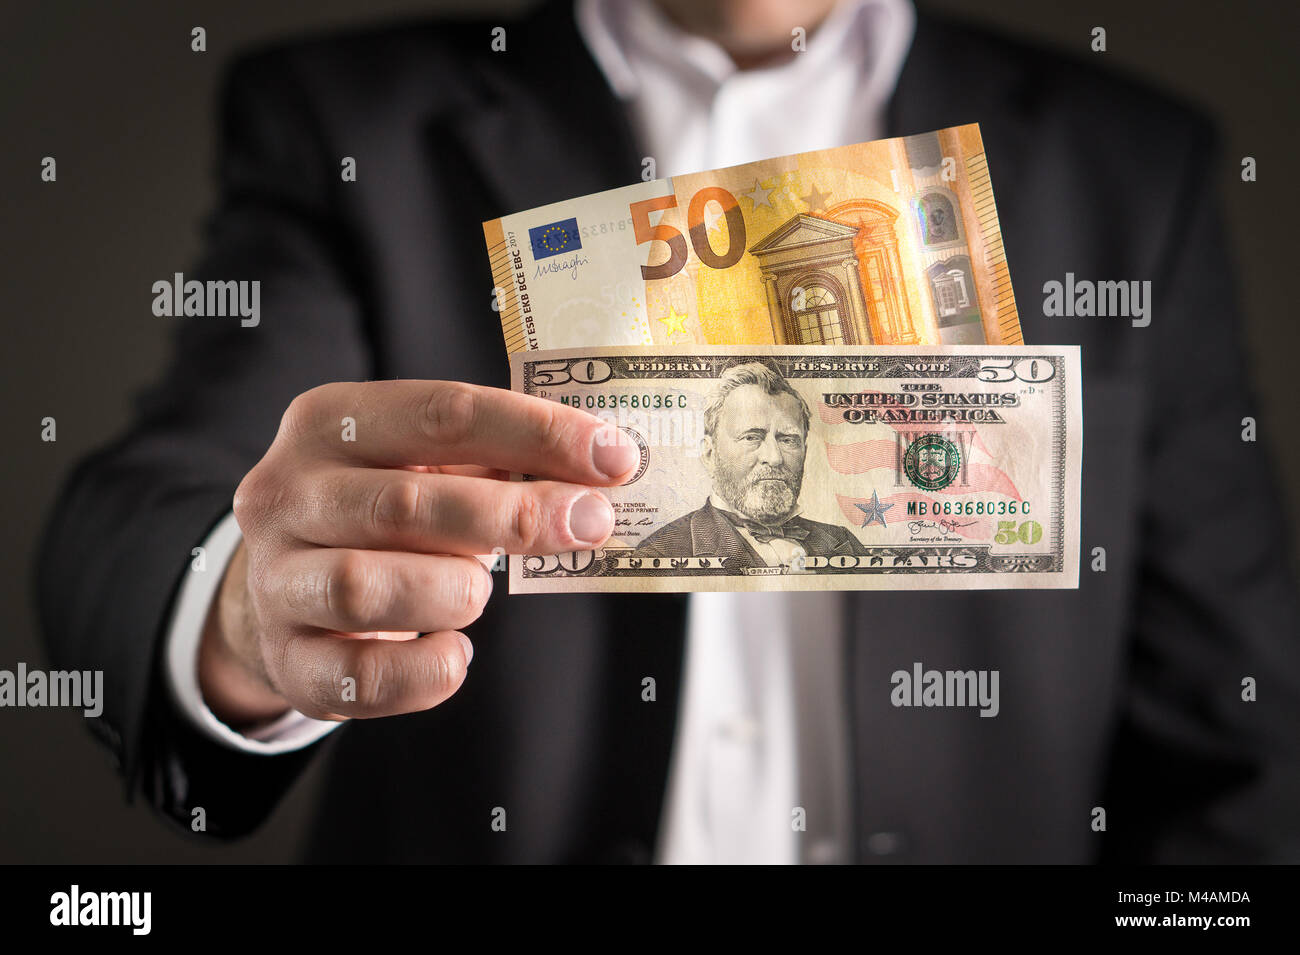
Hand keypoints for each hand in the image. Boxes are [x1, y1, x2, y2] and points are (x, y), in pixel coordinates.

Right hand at [198, 380, 638, 726]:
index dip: (537, 433)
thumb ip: (492, 461)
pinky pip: (363, 676)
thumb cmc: (376, 514)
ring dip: (453, 592)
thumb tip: (600, 471)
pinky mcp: (287, 661)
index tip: (614, 457)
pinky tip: (456, 653)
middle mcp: (286, 494)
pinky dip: (426, 671)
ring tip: (480, 590)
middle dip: (517, 515)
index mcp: (329, 423)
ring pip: (367, 587)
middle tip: (590, 524)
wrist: (278, 588)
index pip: (442, 413)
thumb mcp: (418, 464)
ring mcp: (275, 580)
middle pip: (405, 503)